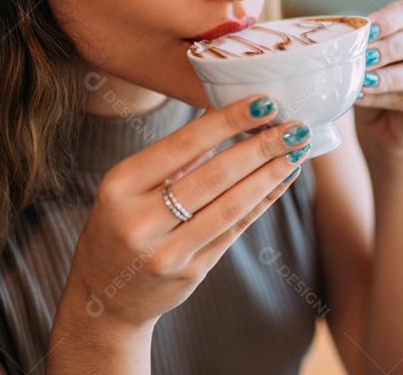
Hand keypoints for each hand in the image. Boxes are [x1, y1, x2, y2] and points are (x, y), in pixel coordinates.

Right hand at [54, 94, 313, 338]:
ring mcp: (166, 252)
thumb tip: (220, 109)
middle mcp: (140, 221)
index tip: (264, 103)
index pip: (182, 145)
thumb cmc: (119, 226)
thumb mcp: (129, 185)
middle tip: (294, 127)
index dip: (227, 122)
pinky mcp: (191, 273)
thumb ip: (175, 154)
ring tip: (296, 151)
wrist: (105, 299)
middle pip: (213, 176)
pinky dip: (262, 201)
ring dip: (270, 175)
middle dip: (261, 148)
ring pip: (230, 206)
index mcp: (121, 186)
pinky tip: (283, 179)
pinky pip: (235, 229)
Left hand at [354, 0, 402, 159]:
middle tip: (365, 56)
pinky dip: (385, 96)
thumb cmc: (376, 75)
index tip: (367, 28)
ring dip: (389, 76)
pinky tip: (364, 95)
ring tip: (363, 80)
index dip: (390, 19)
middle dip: (391, 48)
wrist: (381, 121)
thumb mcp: (367, 51)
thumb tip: (350, 36)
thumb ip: (364, 42)